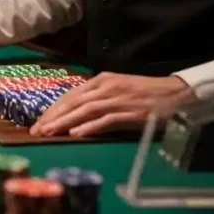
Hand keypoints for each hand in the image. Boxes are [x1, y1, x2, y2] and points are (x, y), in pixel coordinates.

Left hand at [30, 73, 194, 137]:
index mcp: (101, 80)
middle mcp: (106, 87)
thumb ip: (97, 98)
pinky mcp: (131, 112)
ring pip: (84, 110)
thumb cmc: (146, 94)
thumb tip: (74, 112)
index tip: (39, 122)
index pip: (70, 95)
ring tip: (49, 132)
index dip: (53, 109)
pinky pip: (106, 120)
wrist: (177, 94)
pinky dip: (90, 126)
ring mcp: (118, 99)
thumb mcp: (117, 90)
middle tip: (36, 131)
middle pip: (73, 102)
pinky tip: (76, 133)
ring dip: (64, 122)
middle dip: (52, 117)